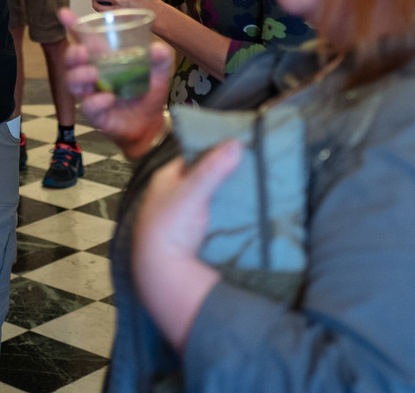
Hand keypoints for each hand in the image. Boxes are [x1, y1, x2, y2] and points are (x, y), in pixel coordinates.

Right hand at [57, 9, 173, 158]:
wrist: (152, 124)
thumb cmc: (149, 92)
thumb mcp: (159, 72)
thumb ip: (161, 58)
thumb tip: (158, 49)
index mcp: (105, 58)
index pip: (86, 39)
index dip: (73, 25)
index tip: (64, 13)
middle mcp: (94, 74)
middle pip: (72, 60)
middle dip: (72, 53)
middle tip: (81, 51)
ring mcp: (92, 94)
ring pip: (73, 82)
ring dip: (79, 75)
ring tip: (93, 74)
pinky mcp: (95, 113)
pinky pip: (89, 106)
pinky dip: (97, 101)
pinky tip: (109, 98)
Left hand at [130, 140, 241, 350]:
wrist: (163, 271)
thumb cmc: (172, 225)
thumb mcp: (193, 191)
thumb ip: (213, 168)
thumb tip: (236, 142)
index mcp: (164, 180)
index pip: (191, 158)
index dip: (211, 152)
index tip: (236, 148)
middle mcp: (169, 196)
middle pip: (200, 179)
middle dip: (221, 175)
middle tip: (249, 169)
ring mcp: (178, 217)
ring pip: (206, 199)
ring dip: (224, 196)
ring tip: (251, 188)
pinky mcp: (189, 236)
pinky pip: (211, 218)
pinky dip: (224, 214)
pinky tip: (242, 212)